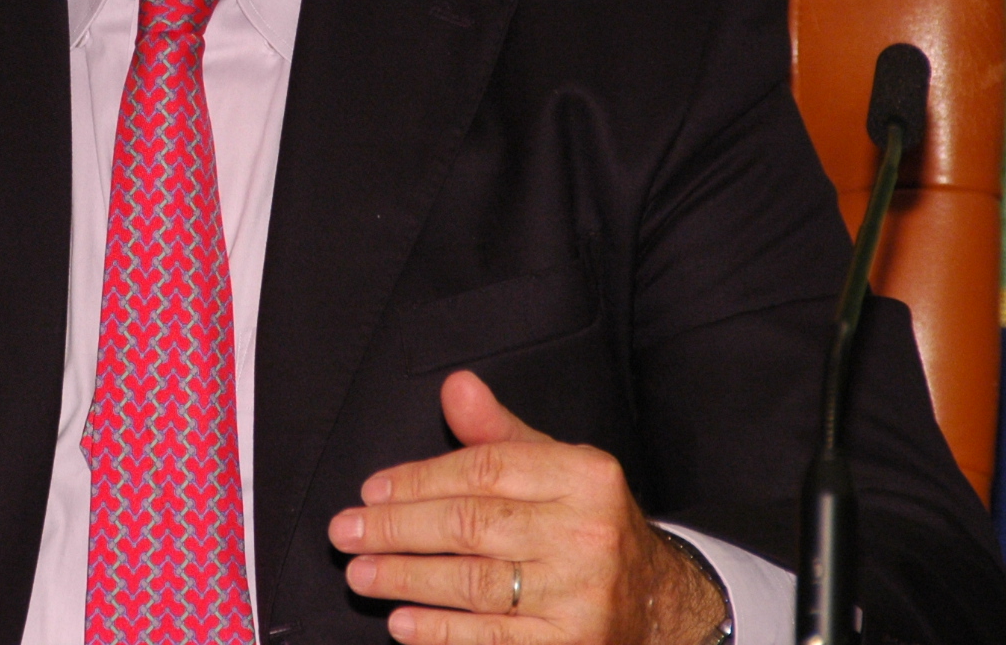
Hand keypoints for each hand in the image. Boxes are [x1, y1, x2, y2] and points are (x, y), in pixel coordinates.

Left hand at [329, 371, 724, 643]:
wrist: (658, 602)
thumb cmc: (587, 524)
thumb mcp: (556, 466)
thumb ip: (498, 433)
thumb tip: (454, 386)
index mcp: (584, 476)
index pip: (485, 470)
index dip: (419, 480)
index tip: (371, 490)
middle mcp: (587, 533)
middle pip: (472, 526)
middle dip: (398, 530)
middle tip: (346, 532)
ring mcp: (581, 595)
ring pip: (475, 584)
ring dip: (407, 579)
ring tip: (361, 573)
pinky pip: (493, 639)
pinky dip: (442, 632)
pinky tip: (402, 622)